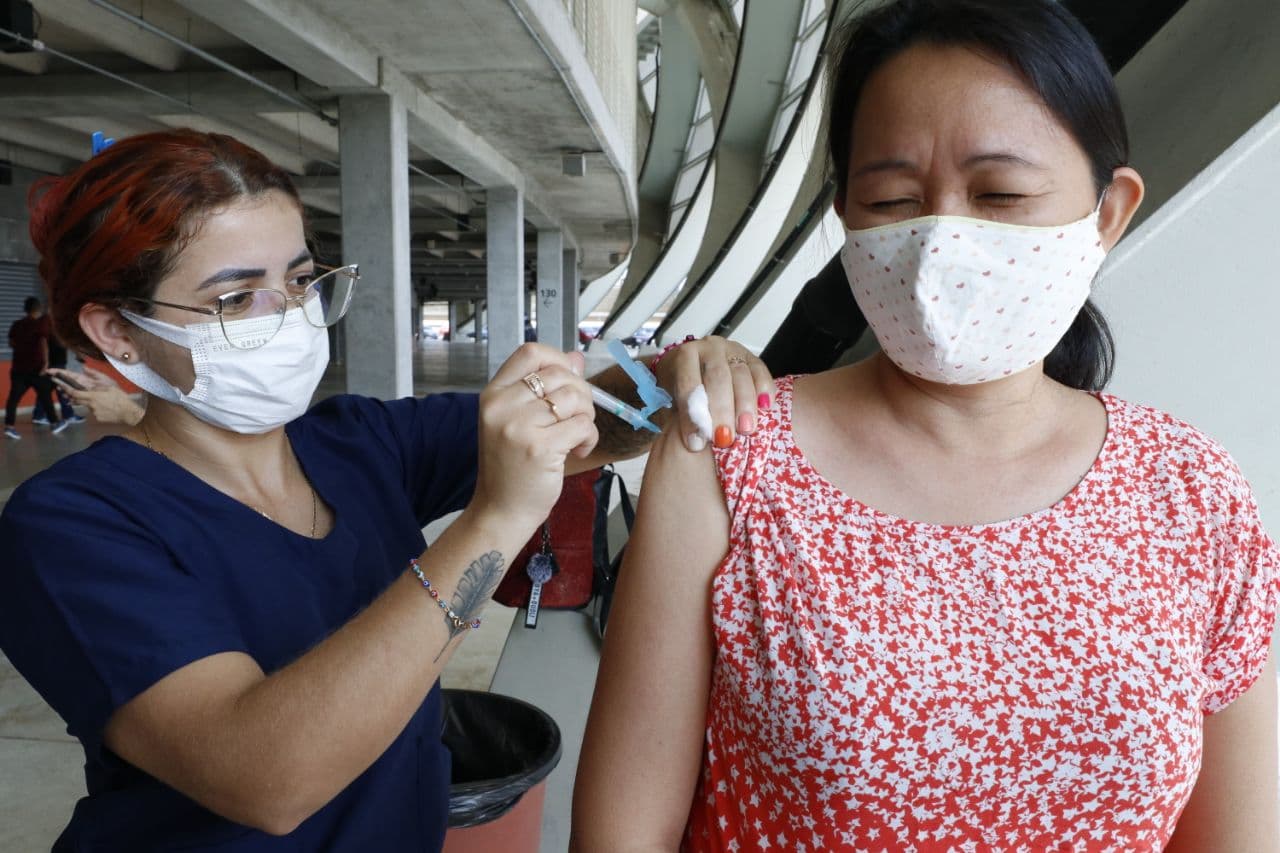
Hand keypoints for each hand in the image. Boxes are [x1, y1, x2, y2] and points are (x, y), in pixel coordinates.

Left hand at [45, 367, 144, 425]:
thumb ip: (96, 375)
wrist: (129, 412)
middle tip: (68, 389)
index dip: (63, 386)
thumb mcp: (110, 383)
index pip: (73, 391)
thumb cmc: (121, 397)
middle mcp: (90, 405)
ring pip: (85, 405)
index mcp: (92, 396)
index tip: (55, 381)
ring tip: (101, 398)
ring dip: (88, 400)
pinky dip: (96, 408)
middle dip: (71, 393)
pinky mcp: (97, 418)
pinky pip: (93, 411)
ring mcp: (93, 413)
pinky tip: (106, 406)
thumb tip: (84, 369)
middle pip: (76, 399)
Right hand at [468, 343, 598, 532]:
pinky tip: (576, 451)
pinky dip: (588, 438)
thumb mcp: (518, 421)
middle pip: (560, 374)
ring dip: (587, 417)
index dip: (558, 360)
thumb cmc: (511, 468)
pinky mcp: (540, 447)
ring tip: (576, 437)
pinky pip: (582, 425)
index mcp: (494, 394)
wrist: (501, 510)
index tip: (568, 381)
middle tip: (578, 417)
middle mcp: (502, 406)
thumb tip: (575, 358)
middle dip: (581, 394)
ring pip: (575, 398)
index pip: (531, 353)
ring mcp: (519, 426)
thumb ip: (544, 388)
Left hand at [653, 336, 774, 451]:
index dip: (692, 415)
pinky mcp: (752, 358)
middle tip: (724, 439)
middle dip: (722, 410)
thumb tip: (694, 442)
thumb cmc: (680, 389)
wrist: (693, 368)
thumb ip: (680, 417)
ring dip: (745, 405)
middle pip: (718, 377)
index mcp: (684, 357)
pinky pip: (761, 371)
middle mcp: (709, 349)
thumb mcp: (671, 400)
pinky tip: (765, 408)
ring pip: (741, 375)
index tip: (696, 444)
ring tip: (746, 430)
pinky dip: (764, 390)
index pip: (687, 384)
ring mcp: (732, 351)